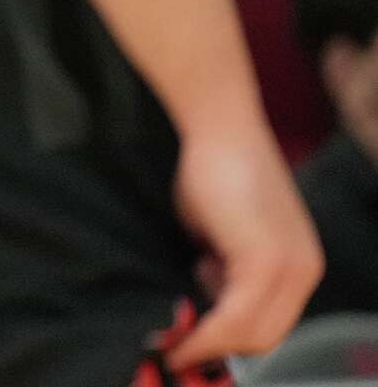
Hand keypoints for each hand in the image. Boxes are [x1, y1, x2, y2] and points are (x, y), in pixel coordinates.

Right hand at [163, 121, 322, 371]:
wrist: (217, 125)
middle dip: (218, 350)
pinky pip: (234, 316)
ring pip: (251, 334)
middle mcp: (305, 270)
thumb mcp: (221, 230)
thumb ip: (222, 267)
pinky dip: (206, 332)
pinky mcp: (265, 261)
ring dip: (209, 344)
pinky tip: (180, 335)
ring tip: (172, 343)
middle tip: (175, 351)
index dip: (230, 342)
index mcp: (299, 263)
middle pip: (264, 338)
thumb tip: (203, 298)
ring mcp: (290, 267)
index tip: (190, 346)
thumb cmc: (211, 166)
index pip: (270, 323)